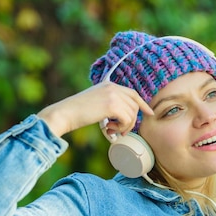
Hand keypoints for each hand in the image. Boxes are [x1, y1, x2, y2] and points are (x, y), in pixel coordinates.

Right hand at [37, 81, 153, 136]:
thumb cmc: (77, 112)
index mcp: (109, 85)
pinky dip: (121, 128)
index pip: (132, 93)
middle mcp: (113, 87)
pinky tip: (109, 129)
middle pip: (135, 105)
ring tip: (111, 130)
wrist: (65, 113)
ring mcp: (113, 95)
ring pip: (132, 114)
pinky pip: (127, 119)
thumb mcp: (96, 102)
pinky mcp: (112, 105)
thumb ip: (109, 104)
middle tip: (120, 131)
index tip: (150, 113)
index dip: (143, 103)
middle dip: (132, 120)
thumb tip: (124, 117)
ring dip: (125, 126)